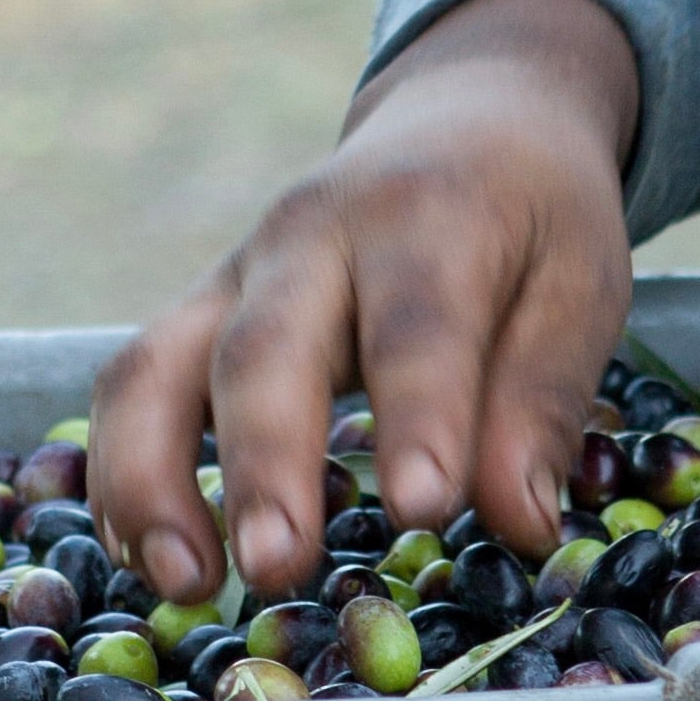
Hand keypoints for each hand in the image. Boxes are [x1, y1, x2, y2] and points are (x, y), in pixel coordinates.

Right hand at [91, 0, 639, 600]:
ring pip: (161, 363)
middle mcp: (311, 237)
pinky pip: (135, 385)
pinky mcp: (201, 313)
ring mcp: (239, 274)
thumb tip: (520, 523)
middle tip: (277, 565)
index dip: (418, 417)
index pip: (414, 322)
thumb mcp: (578, 282)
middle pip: (266, 346)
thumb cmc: (529, 216)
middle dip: (265, 461)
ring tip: (183, 583)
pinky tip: (141, 560)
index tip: (425, 509)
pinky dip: (121, 474)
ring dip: (152, 478)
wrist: (465, 118)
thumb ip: (543, 401)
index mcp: (424, 216)